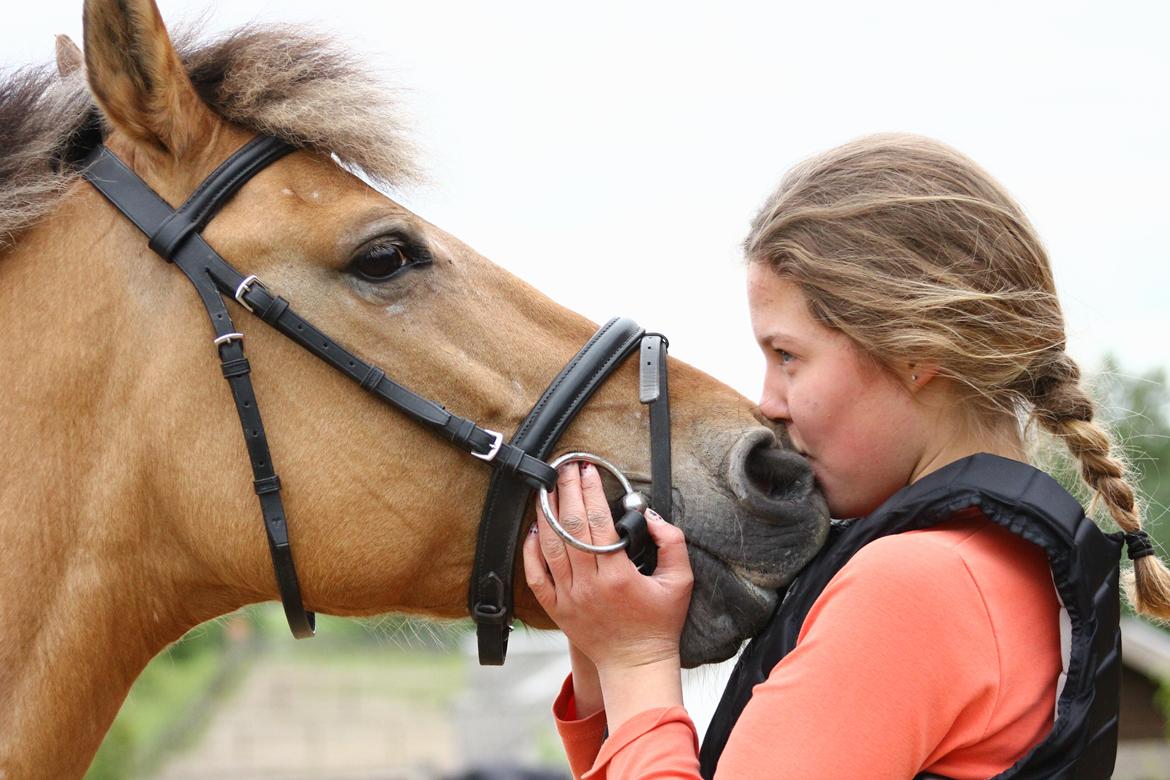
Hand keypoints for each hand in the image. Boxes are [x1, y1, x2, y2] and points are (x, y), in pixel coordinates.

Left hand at [522, 461, 693, 675]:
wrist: (635, 665)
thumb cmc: (658, 624)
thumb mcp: (680, 582)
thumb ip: (672, 543)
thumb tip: (650, 517)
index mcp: (618, 576)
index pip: (598, 522)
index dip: (590, 491)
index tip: (588, 470)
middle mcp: (589, 585)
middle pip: (570, 527)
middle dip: (567, 491)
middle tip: (565, 467)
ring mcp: (568, 597)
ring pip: (550, 547)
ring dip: (546, 514)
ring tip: (547, 488)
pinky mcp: (556, 609)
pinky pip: (536, 575)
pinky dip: (531, 550)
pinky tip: (534, 529)